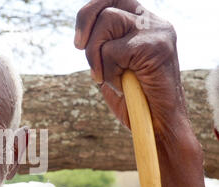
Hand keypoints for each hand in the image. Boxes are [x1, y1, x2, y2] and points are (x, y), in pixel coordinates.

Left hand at [75, 0, 216, 186]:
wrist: (156, 126)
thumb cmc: (133, 101)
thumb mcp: (112, 69)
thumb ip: (101, 49)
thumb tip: (82, 37)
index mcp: (142, 24)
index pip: (112, 0)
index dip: (88, 13)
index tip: (78, 41)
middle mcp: (151, 21)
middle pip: (106, 3)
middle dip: (85, 27)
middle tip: (79, 48)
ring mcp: (156, 31)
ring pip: (107, 21)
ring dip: (97, 55)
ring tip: (108, 78)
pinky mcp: (156, 45)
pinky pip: (113, 49)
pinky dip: (109, 71)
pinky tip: (121, 85)